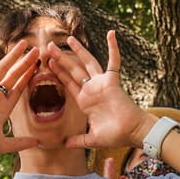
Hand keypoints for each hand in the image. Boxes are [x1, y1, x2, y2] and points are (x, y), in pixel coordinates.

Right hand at [0, 41, 38, 155]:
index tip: (40, 66)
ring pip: (2, 69)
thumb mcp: (3, 144)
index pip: (20, 88)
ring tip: (24, 43)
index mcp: (4, 107)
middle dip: (26, 63)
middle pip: (14, 75)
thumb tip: (39, 142)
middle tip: (37, 50)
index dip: (29, 76)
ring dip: (13, 56)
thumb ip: (20, 143)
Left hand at [51, 32, 148, 150]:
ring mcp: (102, 83)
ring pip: (88, 62)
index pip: (68, 83)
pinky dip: (113, 47)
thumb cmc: (116, 136)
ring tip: (68, 38)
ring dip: (78, 50)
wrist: (132, 133)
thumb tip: (63, 144)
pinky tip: (111, 34)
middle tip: (49, 46)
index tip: (47, 63)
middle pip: (73, 70)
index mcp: (85, 101)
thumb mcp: (92, 139)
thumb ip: (78, 140)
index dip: (58, 73)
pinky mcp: (113, 81)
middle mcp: (92, 90)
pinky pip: (114, 61)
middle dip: (61, 58)